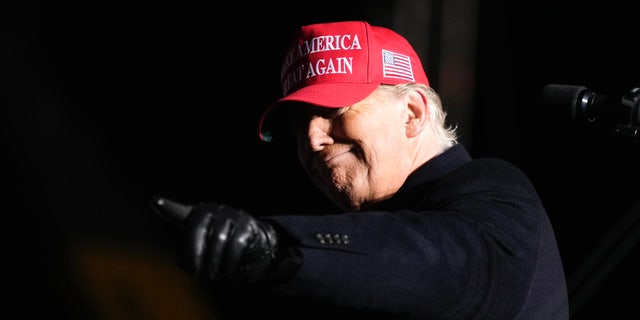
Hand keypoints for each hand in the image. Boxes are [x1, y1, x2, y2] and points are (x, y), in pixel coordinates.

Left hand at [150, 196, 278, 282]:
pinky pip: (236, 244)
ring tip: (210, 276)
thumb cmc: (217, 244)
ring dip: (213, 262)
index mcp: (196, 215)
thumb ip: (187, 255)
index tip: (154, 201)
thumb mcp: (200, 249)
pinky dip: (229, 261)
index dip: (167, 207)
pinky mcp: (247, 224)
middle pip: (197, 230)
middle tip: (196, 275)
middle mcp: (212, 210)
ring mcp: (231, 214)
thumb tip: (184, 265)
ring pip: (218, 239)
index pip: (179, 212)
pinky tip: (226, 271)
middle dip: (195, 255)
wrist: (249, 241)